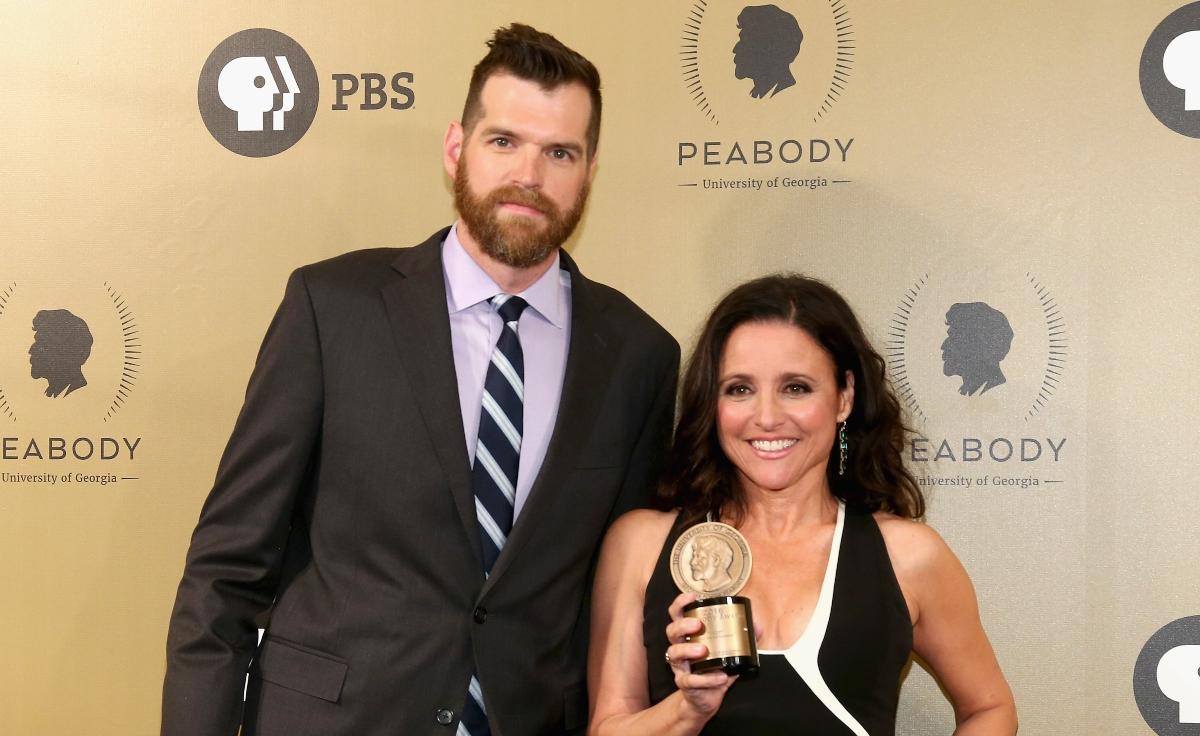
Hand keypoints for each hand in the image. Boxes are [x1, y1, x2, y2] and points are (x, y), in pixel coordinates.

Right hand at [664, 592, 737, 720]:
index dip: (681, 603)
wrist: (706, 699)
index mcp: (688, 636)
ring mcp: (680, 666)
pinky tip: (721, 677)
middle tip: (699, 625)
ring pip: (673, 653)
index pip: (677, 615)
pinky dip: (706, 679)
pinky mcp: (684, 684)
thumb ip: (742, 639)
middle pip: (671, 631)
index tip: (692, 597)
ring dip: (688, 650)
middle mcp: (679, 648)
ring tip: (704, 650)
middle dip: (683, 625)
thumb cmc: (714, 670)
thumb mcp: (730, 653)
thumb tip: (757, 626)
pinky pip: (690, 680)